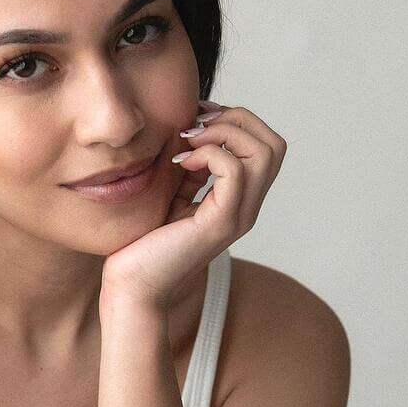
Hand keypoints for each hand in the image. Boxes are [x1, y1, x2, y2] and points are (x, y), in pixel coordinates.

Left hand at [101, 100, 286, 310]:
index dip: (236, 120)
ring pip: (264, 152)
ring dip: (225, 132)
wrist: (133, 288)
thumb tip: (194, 132)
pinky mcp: (220, 223)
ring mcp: (238, 216)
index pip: (266, 146)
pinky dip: (210, 154)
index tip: (197, 118)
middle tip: (196, 126)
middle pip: (274, 144)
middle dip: (237, 119)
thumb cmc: (145, 245)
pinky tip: (182, 163)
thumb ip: (191, 169)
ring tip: (189, 141)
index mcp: (239, 200)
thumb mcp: (172, 195)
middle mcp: (247, 207)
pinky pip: (234, 171)